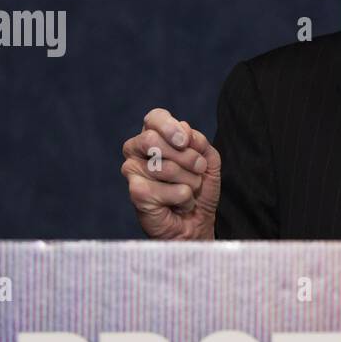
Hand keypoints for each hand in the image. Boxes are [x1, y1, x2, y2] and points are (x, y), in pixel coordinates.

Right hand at [121, 108, 221, 239]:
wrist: (195, 223)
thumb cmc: (198, 190)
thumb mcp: (207, 160)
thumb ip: (199, 142)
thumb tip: (184, 129)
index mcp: (153, 136)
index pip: (155, 117)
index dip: (171, 127)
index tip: (185, 141)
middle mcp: (137, 151)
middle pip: (154, 140)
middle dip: (187, 157)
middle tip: (198, 170)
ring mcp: (133, 172)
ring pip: (167, 167)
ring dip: (191, 181)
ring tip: (188, 190)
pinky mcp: (136, 193)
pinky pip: (172, 190)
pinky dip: (185, 199)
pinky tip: (178, 204)